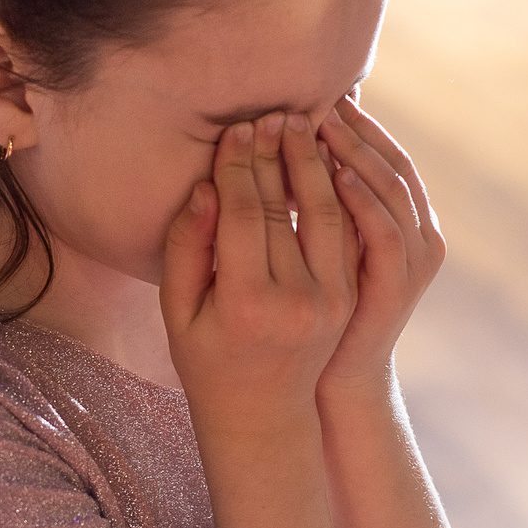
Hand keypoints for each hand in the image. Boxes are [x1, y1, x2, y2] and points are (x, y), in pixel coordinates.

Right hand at [161, 112, 355, 424]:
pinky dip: (342, 193)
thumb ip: (187, 247)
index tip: (237, 131)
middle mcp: (298, 302)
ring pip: (330, 214)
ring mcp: (331, 301)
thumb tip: (205, 186)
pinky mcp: (350, 298)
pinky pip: (349, 233)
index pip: (245, 216)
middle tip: (272, 114)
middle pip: (288, 209)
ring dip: (318, 165)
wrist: (262, 413)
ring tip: (305, 126)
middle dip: (279, 157)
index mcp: (248, 305)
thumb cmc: (206, 359)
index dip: (239, 168)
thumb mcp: (177, 309)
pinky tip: (329, 161)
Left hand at [315, 97, 445, 394]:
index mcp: (402, 222)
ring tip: (322, 124)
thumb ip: (328, 205)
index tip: (322, 93)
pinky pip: (385, 234)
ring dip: (357, 153)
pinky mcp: (398, 286)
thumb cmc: (313, 316)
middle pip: (391, 163)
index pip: (384, 156)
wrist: (330, 382)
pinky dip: (364, 200)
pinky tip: (335, 175)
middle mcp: (418, 235)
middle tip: (322, 95)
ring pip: (392, 189)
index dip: (358, 124)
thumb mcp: (325, 252)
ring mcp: (414, 261)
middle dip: (356, 129)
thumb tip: (307, 144)